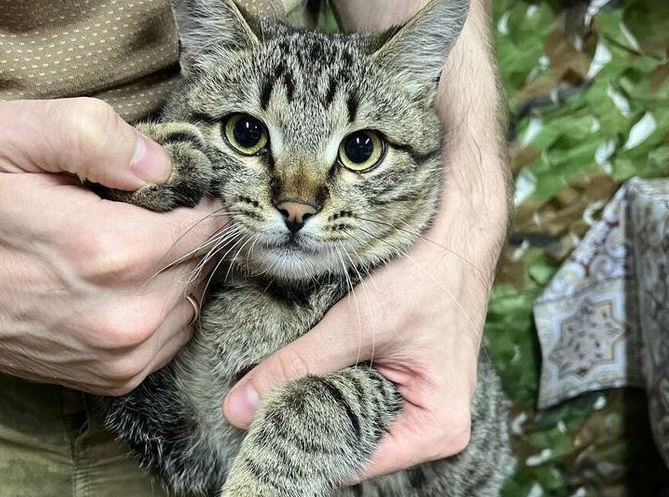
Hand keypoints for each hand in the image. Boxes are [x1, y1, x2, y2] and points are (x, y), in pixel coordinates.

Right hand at [0, 98, 224, 394]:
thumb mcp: (13, 138)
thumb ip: (93, 133)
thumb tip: (160, 166)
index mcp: (114, 253)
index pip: (208, 224)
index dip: (197, 201)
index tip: (174, 192)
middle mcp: (129, 315)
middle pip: (202, 263)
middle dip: (186, 235)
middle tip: (148, 218)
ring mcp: (124, 355)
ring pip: (192, 299)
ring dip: (176, 273)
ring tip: (134, 252)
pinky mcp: (118, 377)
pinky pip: (174, 334)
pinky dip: (163, 308)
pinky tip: (127, 287)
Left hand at [222, 189, 504, 478]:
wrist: (456, 235)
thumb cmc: (426, 277)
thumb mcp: (357, 324)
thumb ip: (298, 364)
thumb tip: (240, 408)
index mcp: (435, 428)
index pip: (354, 461)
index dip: (303, 446)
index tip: (255, 433)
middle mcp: (431, 426)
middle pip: (352, 441)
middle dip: (305, 422)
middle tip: (255, 410)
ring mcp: (418, 401)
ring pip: (351, 415)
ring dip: (316, 398)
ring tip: (273, 389)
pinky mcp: (404, 378)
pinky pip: (359, 391)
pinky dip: (331, 380)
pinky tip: (302, 369)